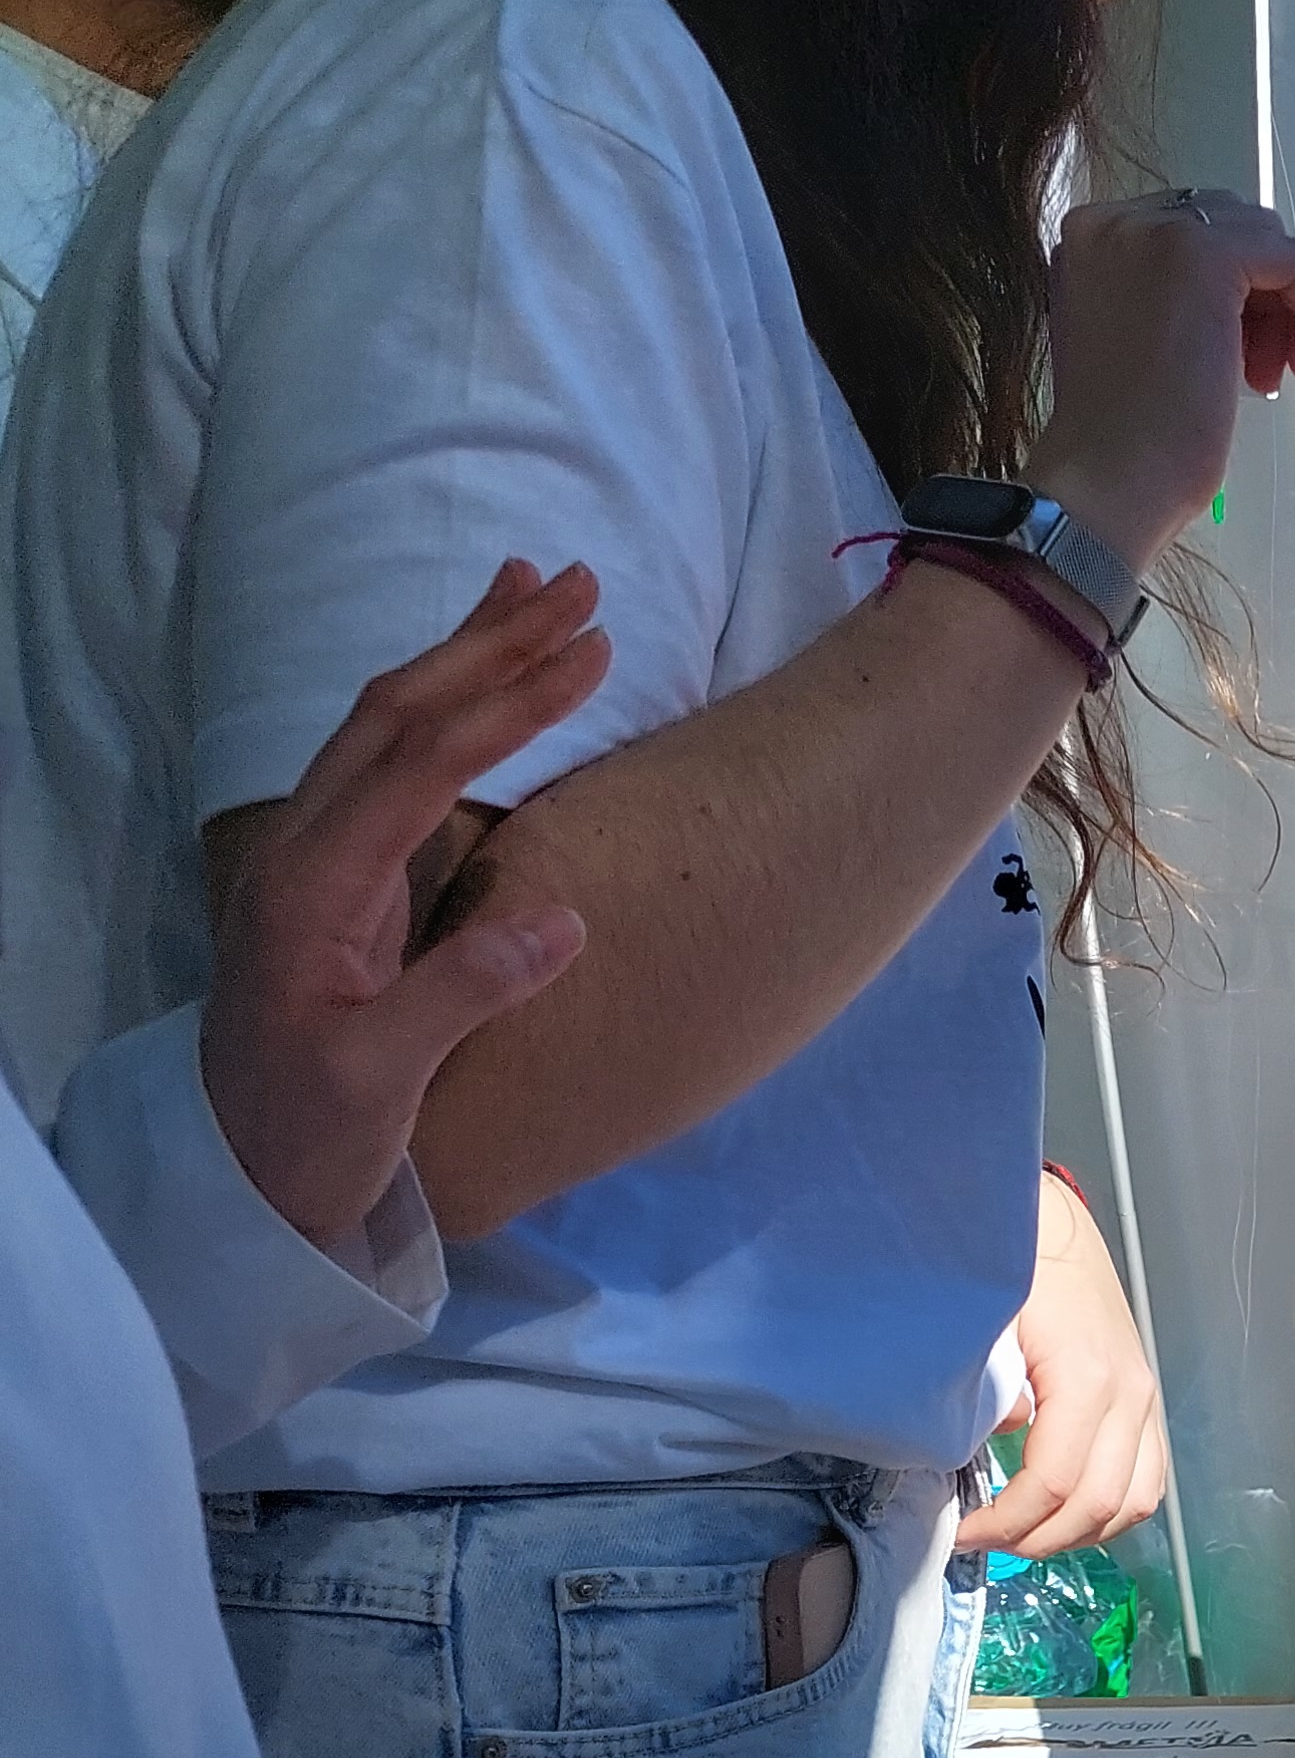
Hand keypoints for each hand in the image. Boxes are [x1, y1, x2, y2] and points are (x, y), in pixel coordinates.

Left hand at [202, 560, 608, 1249]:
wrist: (241, 1171)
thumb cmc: (309, 1130)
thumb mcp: (382, 1079)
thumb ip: (463, 994)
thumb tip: (566, 922)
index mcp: (314, 889)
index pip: (419, 767)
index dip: (507, 706)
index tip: (591, 655)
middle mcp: (304, 850)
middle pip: (394, 714)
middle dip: (488, 644)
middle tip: (579, 586)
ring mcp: (316, 855)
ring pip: (385, 723)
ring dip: (464, 655)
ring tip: (533, 590)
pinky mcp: (339, 871)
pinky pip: (388, 758)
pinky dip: (444, 704)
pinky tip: (480, 680)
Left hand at [965, 1169, 1169, 1555]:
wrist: (1053, 1225)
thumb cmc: (1015, 1269)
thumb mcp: (985, 1326)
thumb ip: (988, 1390)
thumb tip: (994, 1441)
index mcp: (1087, 1377)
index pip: (1055, 1483)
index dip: (1007, 1522)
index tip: (966, 1529)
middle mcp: (1129, 1395)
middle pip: (1098, 1505)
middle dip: (1037, 1539)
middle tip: (985, 1539)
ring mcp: (1145, 1399)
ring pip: (1134, 1502)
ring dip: (1079, 1533)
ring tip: (1025, 1534)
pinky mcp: (1146, 1401)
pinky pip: (1148, 1480)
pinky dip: (1112, 1511)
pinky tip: (1068, 1512)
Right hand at [1021, 189, 1294, 567]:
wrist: (1108, 476)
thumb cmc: (1123, 435)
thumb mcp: (1136, 339)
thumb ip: (1164, 297)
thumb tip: (1229, 294)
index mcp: (1089, 238)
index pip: (1187, 233)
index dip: (1231, 292)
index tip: (1240, 356)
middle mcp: (1113, 221)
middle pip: (1227, 226)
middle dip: (1258, 295)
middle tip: (1260, 368)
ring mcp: (1155, 231)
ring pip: (1261, 237)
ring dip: (1281, 306)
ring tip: (1268, 375)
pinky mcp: (1205, 254)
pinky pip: (1289, 259)